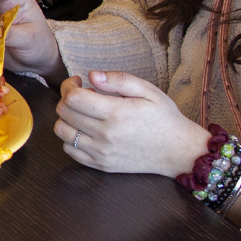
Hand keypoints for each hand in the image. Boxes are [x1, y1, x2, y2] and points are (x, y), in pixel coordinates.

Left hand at [55, 70, 210, 175]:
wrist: (178, 151)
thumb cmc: (164, 118)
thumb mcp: (148, 91)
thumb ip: (119, 80)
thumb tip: (92, 75)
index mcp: (116, 113)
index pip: (73, 98)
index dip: (69, 86)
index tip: (79, 82)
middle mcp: (105, 135)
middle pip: (64, 113)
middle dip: (67, 98)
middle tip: (83, 94)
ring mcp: (102, 153)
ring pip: (62, 132)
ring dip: (67, 118)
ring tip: (84, 113)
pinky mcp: (101, 165)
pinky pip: (70, 151)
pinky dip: (71, 138)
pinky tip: (85, 130)